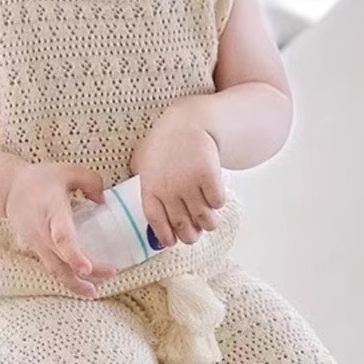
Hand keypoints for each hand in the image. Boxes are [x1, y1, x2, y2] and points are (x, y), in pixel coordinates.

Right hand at [4, 161, 116, 296]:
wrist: (8, 189)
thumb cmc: (42, 179)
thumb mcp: (68, 170)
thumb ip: (90, 181)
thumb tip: (102, 202)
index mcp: (51, 209)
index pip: (61, 236)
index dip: (74, 254)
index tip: (87, 269)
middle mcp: (42, 231)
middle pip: (60, 260)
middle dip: (84, 273)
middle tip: (110, 275)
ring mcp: (36, 243)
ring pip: (54, 270)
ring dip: (75, 284)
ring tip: (93, 292)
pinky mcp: (35, 250)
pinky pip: (52, 268)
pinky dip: (67, 278)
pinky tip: (82, 284)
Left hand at [130, 112, 225, 249]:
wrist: (190, 122)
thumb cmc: (167, 144)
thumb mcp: (145, 163)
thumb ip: (148, 188)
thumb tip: (154, 220)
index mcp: (151, 187)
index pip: (156, 221)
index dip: (164, 236)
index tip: (171, 242)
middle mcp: (169, 189)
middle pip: (182, 226)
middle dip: (190, 236)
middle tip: (194, 234)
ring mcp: (189, 183)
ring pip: (204, 219)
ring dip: (208, 223)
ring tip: (208, 218)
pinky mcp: (209, 177)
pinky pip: (217, 203)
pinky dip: (218, 202)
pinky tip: (214, 194)